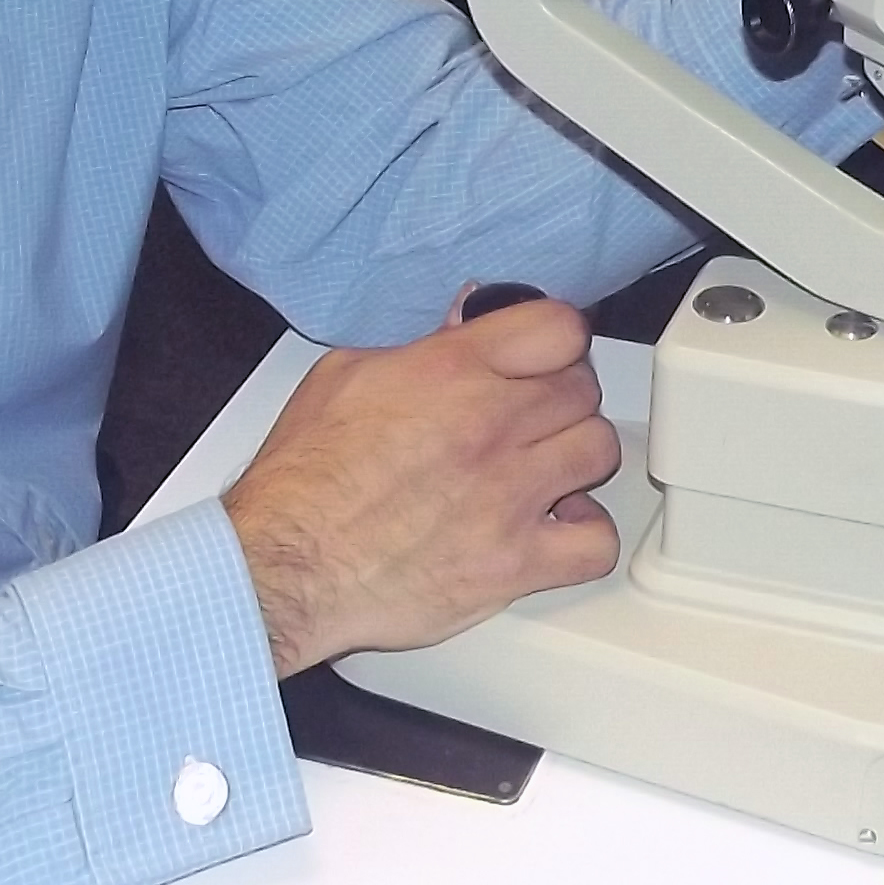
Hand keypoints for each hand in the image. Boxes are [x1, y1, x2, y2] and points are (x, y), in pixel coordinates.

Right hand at [222, 296, 620, 676]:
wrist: (285, 567)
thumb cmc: (303, 479)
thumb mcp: (346, 375)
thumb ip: (420, 343)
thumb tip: (465, 317)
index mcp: (453, 370)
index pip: (560, 327)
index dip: (556, 338)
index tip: (545, 354)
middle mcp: (491, 426)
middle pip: (581, 387)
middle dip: (561, 395)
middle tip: (533, 413)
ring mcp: (509, 497)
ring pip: (598, 451)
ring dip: (576, 455)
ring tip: (547, 465)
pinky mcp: (513, 564)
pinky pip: (595, 543)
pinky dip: (587, 534)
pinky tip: (558, 525)